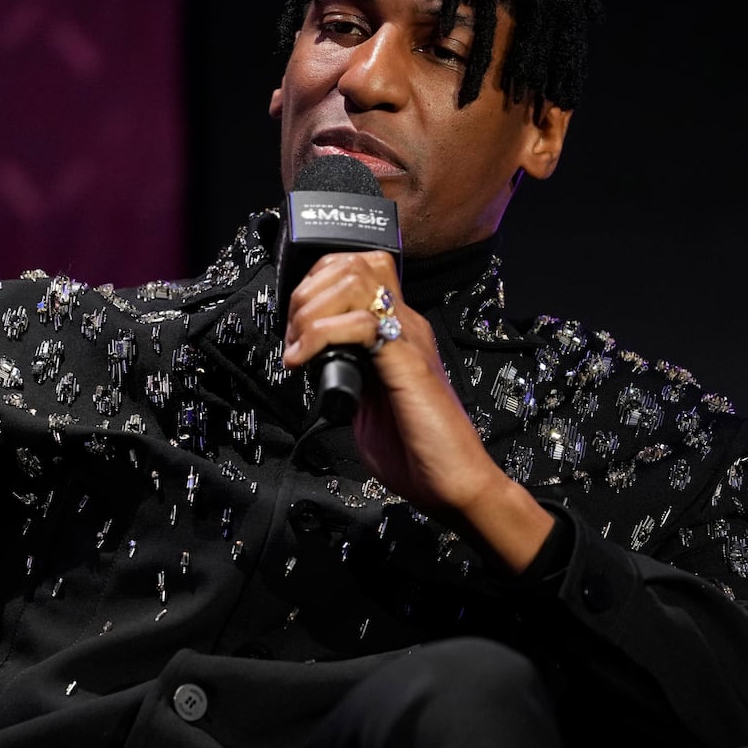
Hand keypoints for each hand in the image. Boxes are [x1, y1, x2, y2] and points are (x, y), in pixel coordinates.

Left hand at [281, 250, 553, 571]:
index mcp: (398, 334)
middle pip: (353, 264)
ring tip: (298, 347)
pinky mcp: (407, 361)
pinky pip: (362, 323)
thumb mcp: (367, 406)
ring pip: (356, 280)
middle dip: (307, 292)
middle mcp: (406, 327)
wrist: (456, 483)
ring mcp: (409, 340)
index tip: (295, 323)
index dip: (317, 283)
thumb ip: (346, 379)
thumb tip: (316, 367)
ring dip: (312, 309)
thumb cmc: (420, 453)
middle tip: (291, 336)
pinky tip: (305, 362)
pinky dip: (320, 335)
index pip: (359, 271)